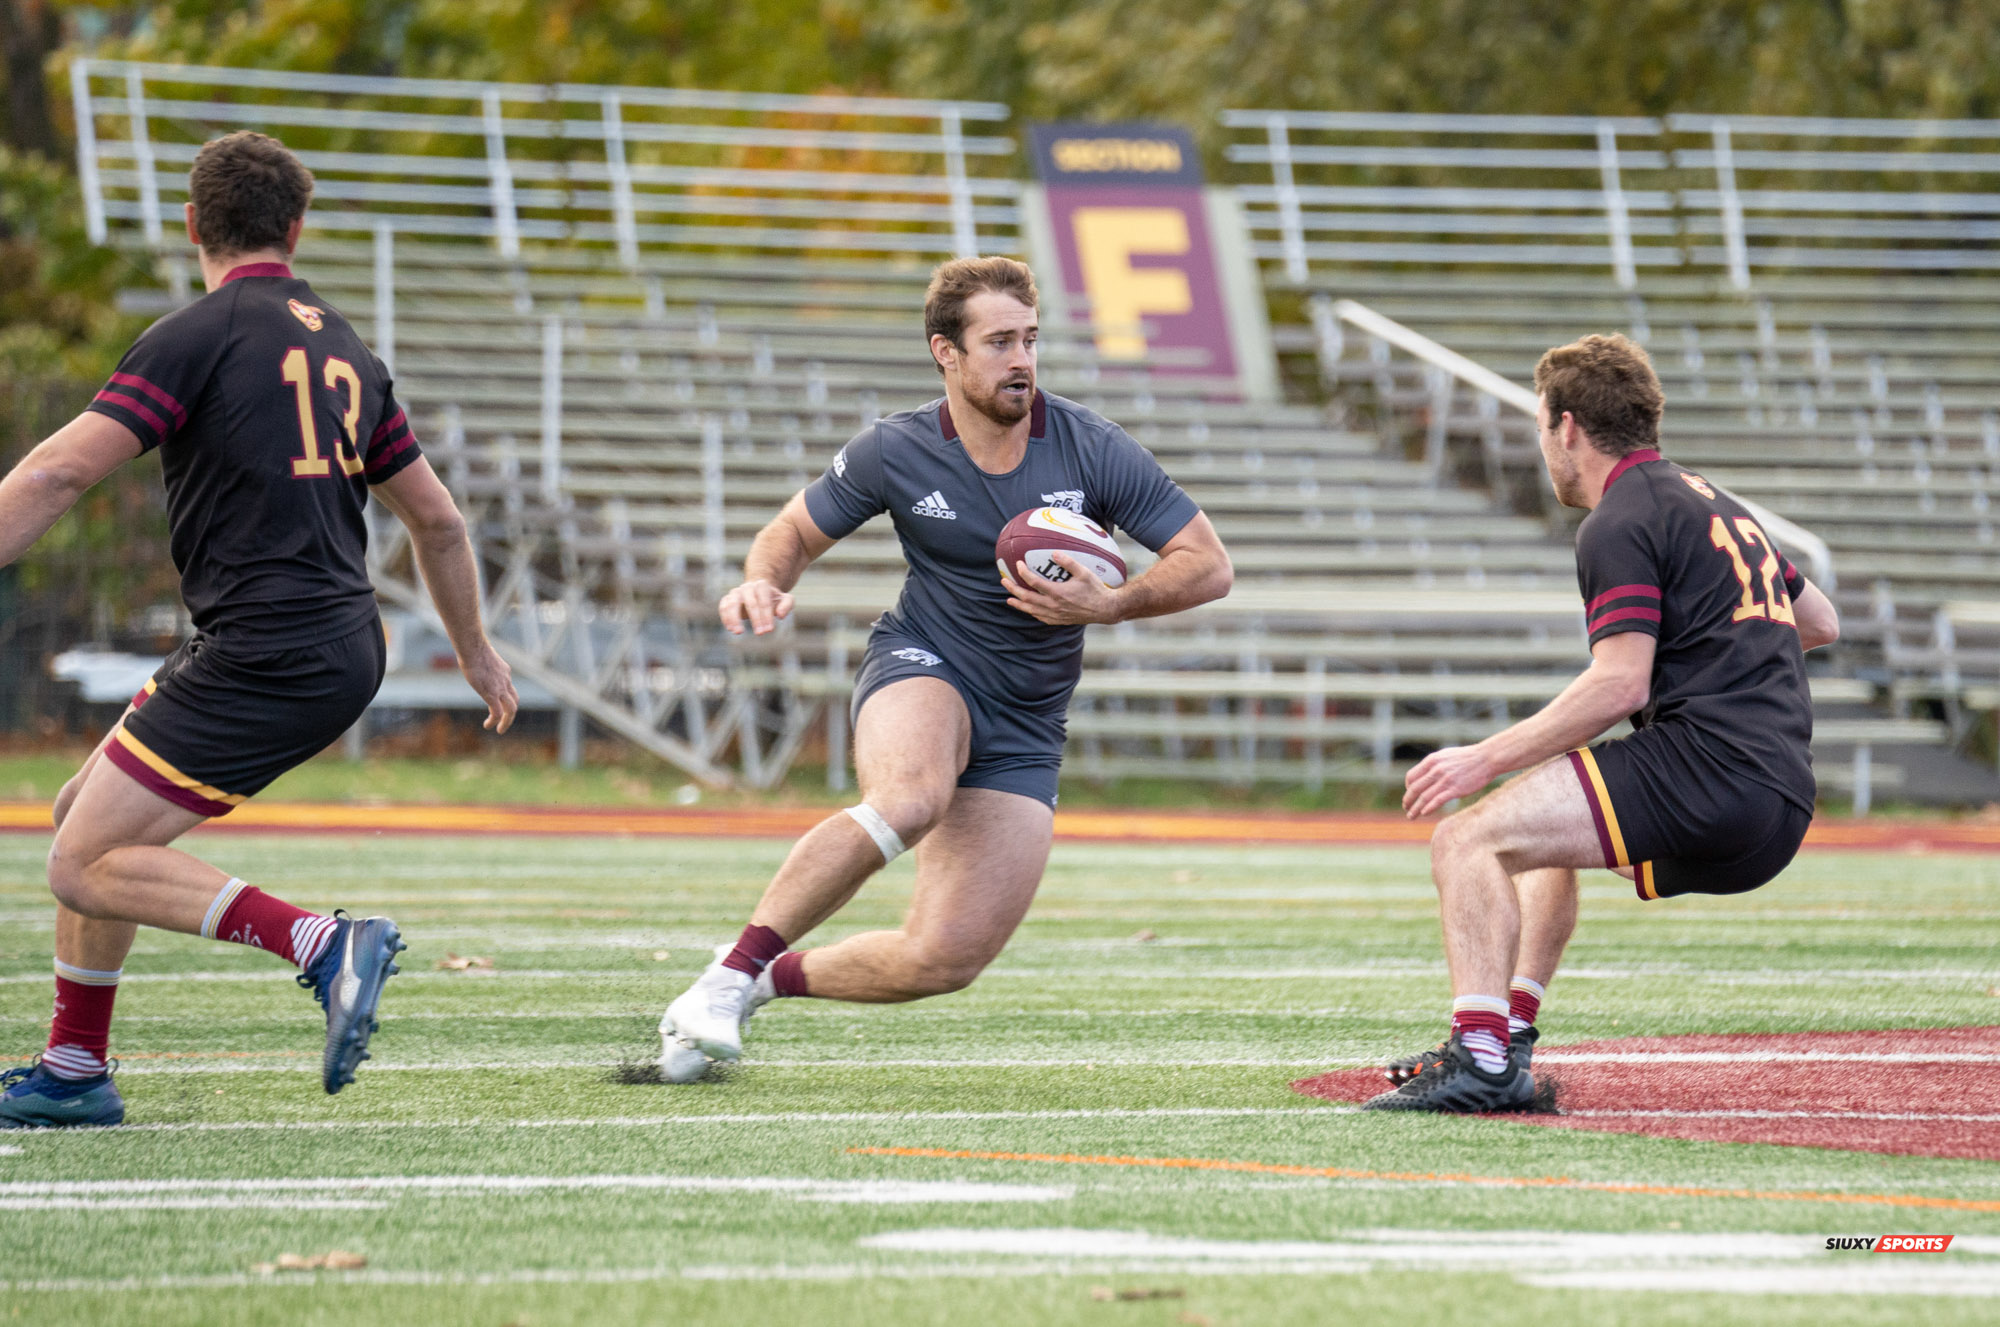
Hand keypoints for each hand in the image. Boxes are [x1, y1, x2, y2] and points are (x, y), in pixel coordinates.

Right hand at [460, 643, 518, 733]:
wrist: (474, 648)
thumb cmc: (472, 648)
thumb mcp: (480, 654)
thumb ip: (479, 658)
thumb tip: (468, 652)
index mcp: (504, 671)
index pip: (508, 687)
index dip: (504, 696)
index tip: (496, 702)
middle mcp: (506, 681)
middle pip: (514, 700)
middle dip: (510, 713)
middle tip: (504, 722)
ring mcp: (500, 688)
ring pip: (511, 709)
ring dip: (506, 721)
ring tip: (500, 730)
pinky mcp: (491, 694)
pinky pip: (496, 712)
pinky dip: (494, 721)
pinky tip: (487, 726)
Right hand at [718, 578, 794, 635]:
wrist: (758, 591)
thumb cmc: (772, 598)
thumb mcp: (785, 599)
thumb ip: (787, 605)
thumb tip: (780, 615)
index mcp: (761, 585)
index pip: (764, 601)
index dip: (766, 616)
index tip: (769, 630)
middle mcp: (747, 587)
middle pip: (750, 602)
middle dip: (756, 619)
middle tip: (760, 633)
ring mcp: (735, 593)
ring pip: (732, 604)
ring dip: (734, 618)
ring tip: (738, 632)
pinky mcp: (727, 599)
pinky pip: (723, 607)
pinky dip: (725, 617)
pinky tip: (730, 628)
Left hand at [999, 552, 1120, 625]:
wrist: (1105, 609)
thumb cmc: (1096, 589)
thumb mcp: (1084, 572)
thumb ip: (1068, 562)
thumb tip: (1054, 552)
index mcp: (1058, 593)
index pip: (1034, 582)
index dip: (1023, 573)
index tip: (1018, 564)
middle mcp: (1053, 605)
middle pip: (1027, 598)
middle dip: (1014, 589)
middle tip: (1004, 581)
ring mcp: (1055, 615)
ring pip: (1031, 610)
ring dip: (1019, 604)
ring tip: (1009, 599)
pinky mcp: (1059, 620)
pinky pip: (1040, 617)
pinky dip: (1031, 612)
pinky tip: (1028, 609)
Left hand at [1402, 743, 1497, 817]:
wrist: (1487, 758)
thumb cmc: (1467, 758)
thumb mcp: (1446, 756)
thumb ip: (1434, 765)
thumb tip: (1424, 776)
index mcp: (1431, 760)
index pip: (1411, 777)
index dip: (1407, 788)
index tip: (1410, 794)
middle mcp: (1436, 770)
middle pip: (1414, 789)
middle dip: (1407, 800)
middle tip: (1406, 808)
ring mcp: (1445, 780)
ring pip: (1423, 797)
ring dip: (1415, 809)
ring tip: (1411, 816)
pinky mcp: (1455, 789)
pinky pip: (1437, 801)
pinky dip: (1428, 808)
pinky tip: (1424, 813)